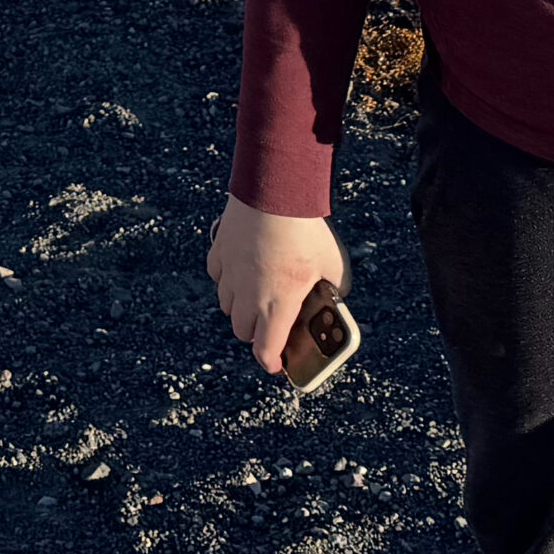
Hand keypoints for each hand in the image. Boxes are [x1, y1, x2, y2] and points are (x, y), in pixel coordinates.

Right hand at [209, 196, 347, 372]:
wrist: (274, 191)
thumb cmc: (306, 230)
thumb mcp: (335, 265)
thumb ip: (335, 288)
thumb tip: (335, 295)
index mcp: (278, 305)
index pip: (266, 351)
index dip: (271, 362)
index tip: (277, 363)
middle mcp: (249, 295)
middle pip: (242, 331)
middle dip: (256, 333)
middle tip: (271, 324)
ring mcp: (231, 273)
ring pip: (227, 305)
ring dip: (240, 307)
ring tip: (255, 296)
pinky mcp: (219, 251)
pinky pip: (218, 275)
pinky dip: (227, 279)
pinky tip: (241, 268)